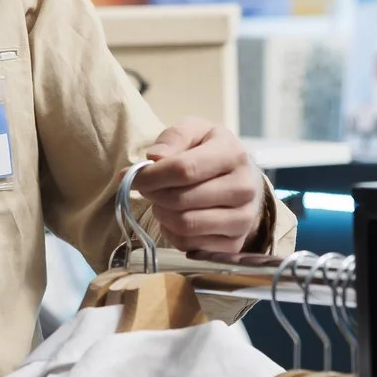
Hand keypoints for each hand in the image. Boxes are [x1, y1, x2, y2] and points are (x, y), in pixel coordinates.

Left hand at [136, 118, 269, 254]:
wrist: (242, 178)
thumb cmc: (211, 151)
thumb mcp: (194, 131)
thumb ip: (173, 137)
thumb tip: (155, 157)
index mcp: (233, 154)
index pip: (184, 170)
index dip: (151, 176)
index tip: (132, 177)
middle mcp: (244, 188)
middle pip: (181, 200)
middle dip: (154, 195)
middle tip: (147, 189)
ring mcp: (242, 219)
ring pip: (184, 225)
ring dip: (162, 214)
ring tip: (162, 201)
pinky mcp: (234, 244)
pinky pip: (188, 245)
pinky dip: (172, 233)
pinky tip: (176, 217)